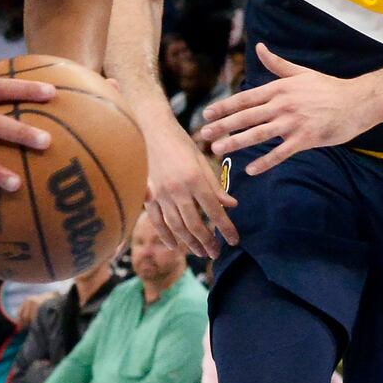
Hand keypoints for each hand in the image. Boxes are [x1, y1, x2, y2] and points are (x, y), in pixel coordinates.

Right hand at [140, 104, 237, 259]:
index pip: (215, 211)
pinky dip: (166, 235)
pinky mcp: (148, 195)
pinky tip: (175, 246)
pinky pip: (157, 221)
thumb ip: (215, 186)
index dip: (226, 228)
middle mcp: (178, 190)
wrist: (150, 129)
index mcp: (195, 179)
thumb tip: (231, 205)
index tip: (234, 240)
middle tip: (216, 253)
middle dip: (207, 241)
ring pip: (177, 226)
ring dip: (189, 242)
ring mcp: (161, 194)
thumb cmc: (179, 142)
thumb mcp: (201, 160)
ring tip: (200, 252)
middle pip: (195, 224)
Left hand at [201, 46, 377, 174]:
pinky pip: (281, 153)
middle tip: (203, 135)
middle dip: (222, 126)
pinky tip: (251, 170)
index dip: (224, 107)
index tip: (207, 114)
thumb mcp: (301, 72)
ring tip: (218, 150)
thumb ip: (277, 64)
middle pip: (246, 116)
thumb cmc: (329, 87)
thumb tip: (258, 47)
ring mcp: (294, 122)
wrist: (358, 101)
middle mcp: (283, 104)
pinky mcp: (306, 138)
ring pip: (259, 134)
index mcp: (279, 89)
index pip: (245, 98)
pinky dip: (266, 162)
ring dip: (236, 142)